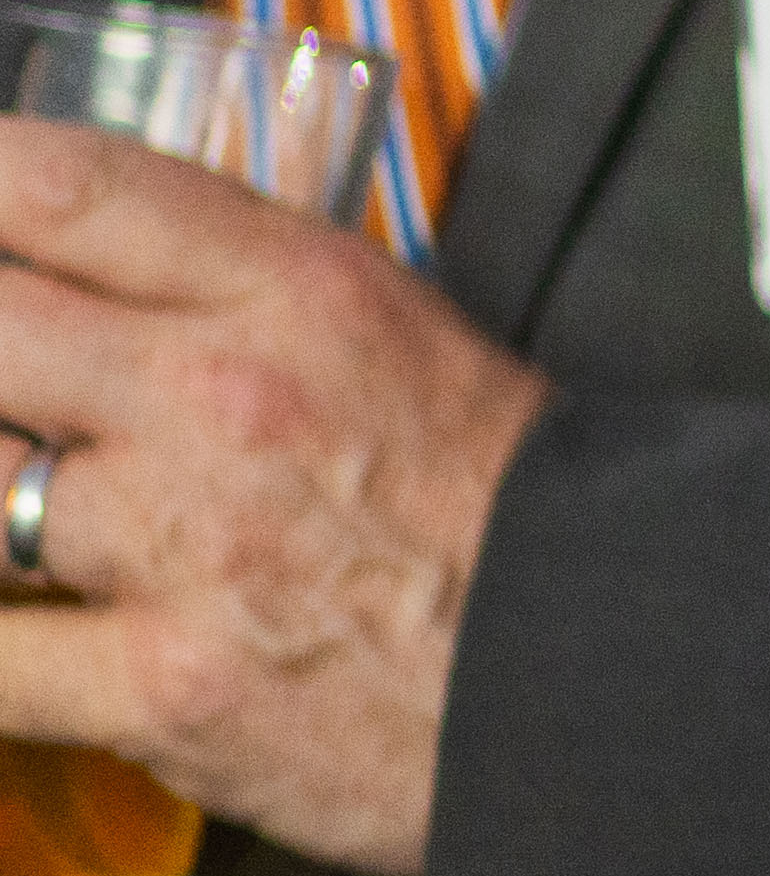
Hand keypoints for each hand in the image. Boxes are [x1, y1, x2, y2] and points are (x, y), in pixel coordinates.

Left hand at [0, 122, 553, 875]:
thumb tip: (92, 275)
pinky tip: (4, 628)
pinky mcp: (159, 686)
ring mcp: (178, 545)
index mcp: (294, 293)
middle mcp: (218, 401)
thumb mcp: (393, 332)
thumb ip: (236, 291)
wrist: (604, 660)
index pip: (65, 189)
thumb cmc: (501, 504)